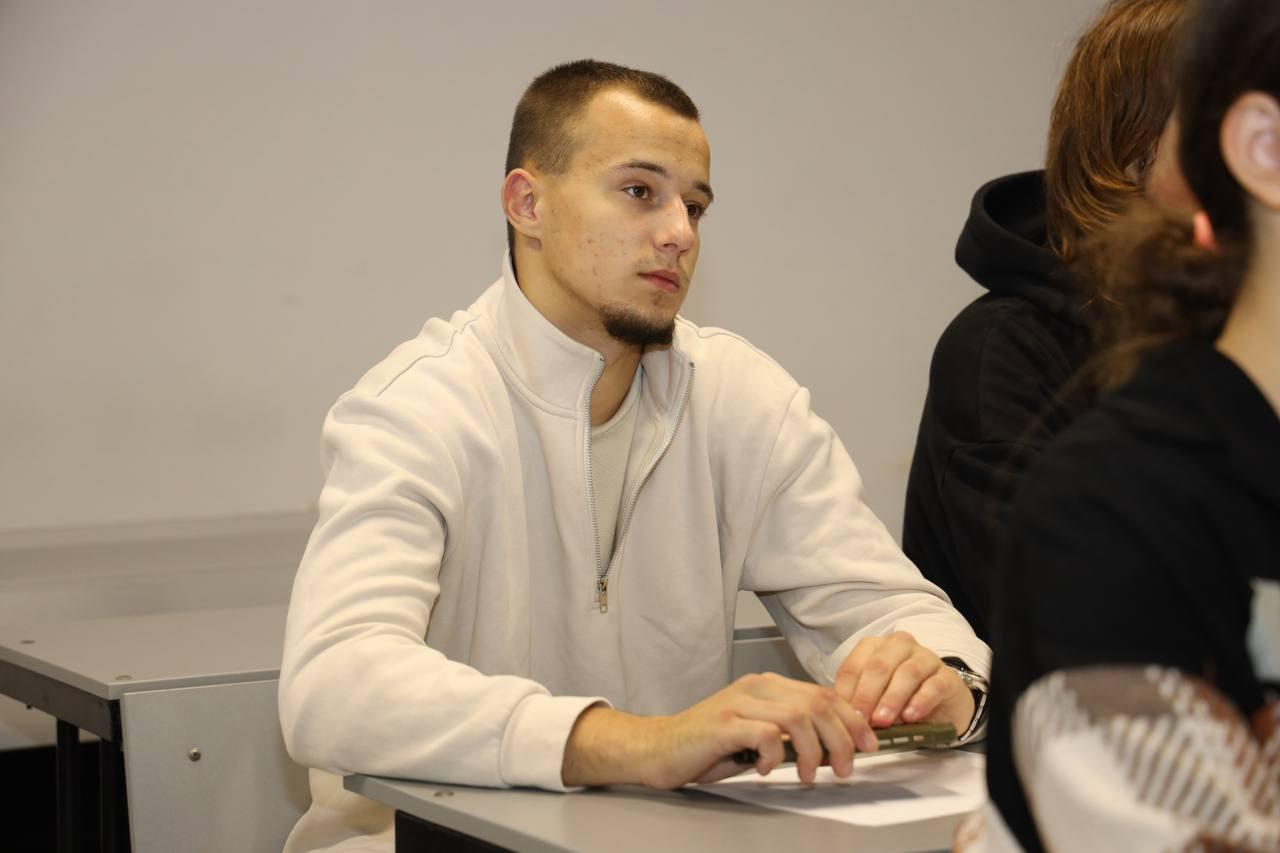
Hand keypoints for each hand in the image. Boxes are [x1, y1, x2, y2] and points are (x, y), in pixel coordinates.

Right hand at [561, 672, 877, 788]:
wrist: (656, 749)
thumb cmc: (706, 747)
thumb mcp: (755, 735)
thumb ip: (788, 733)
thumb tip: (834, 746)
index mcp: (767, 686)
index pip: (824, 693)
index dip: (852, 719)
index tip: (868, 744)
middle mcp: (756, 687)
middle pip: (818, 702)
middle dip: (842, 737)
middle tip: (845, 767)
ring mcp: (738, 702)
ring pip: (799, 716)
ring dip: (814, 749)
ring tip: (810, 774)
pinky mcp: (723, 724)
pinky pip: (765, 734)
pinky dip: (775, 756)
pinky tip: (768, 770)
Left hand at [833, 631, 974, 734]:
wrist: (943, 707)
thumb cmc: (901, 699)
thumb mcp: (876, 699)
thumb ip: (860, 703)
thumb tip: (842, 719)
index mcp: (876, 647)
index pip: (855, 664)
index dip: (846, 689)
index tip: (842, 713)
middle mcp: (900, 646)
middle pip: (879, 665)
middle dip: (867, 694)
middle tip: (861, 718)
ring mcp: (927, 659)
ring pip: (907, 673)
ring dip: (892, 698)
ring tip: (882, 720)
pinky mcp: (948, 677)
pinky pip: (934, 686)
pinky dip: (921, 701)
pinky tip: (910, 716)